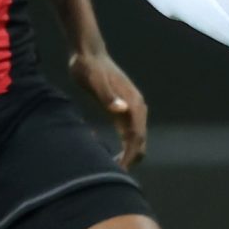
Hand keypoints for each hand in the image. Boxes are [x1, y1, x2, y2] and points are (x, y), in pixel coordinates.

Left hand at [70, 49, 147, 165]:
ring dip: (128, 155)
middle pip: (140, 141)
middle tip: (113, 176)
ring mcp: (130, 109)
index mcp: (133, 104)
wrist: (88, 52)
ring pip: (136, 139)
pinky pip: (128, 134)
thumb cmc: (88, 67)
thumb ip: (107, 95)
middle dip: (130, 159)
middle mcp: (136, 107)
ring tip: (111, 169)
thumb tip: (120, 110)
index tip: (119, 170)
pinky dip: (123, 147)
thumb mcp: (93, 80)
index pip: (137, 137)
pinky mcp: (122, 109)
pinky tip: (107, 155)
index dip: (130, 155)